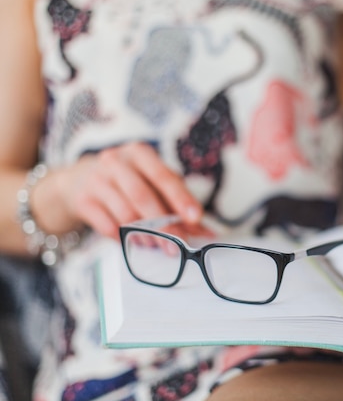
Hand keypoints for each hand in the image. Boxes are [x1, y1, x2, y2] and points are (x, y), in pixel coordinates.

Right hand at [48, 142, 202, 239]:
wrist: (78, 180)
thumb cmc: (127, 181)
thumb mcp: (150, 182)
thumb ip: (176, 203)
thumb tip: (205, 231)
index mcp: (140, 154)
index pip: (164, 177)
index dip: (181, 199)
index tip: (195, 218)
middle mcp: (116, 161)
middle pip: (143, 197)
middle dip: (163, 225)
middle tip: (177, 246)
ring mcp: (96, 180)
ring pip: (125, 213)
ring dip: (145, 235)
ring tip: (157, 246)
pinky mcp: (83, 200)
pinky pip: (107, 225)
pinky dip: (124, 238)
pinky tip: (133, 243)